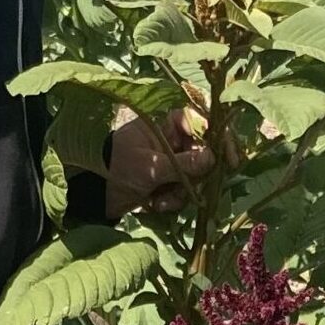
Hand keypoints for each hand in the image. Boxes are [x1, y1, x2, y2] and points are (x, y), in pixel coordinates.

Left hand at [104, 106, 237, 218]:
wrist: (93, 192)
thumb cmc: (114, 166)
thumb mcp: (149, 166)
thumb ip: (183, 164)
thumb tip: (212, 158)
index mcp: (166, 122)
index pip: (203, 120)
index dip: (221, 137)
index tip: (231, 159)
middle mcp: (172, 138)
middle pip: (206, 151)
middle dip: (200, 175)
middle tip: (194, 189)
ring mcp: (171, 159)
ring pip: (198, 174)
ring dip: (184, 191)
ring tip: (163, 200)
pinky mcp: (168, 179)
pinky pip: (186, 189)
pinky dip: (174, 199)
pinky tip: (157, 204)